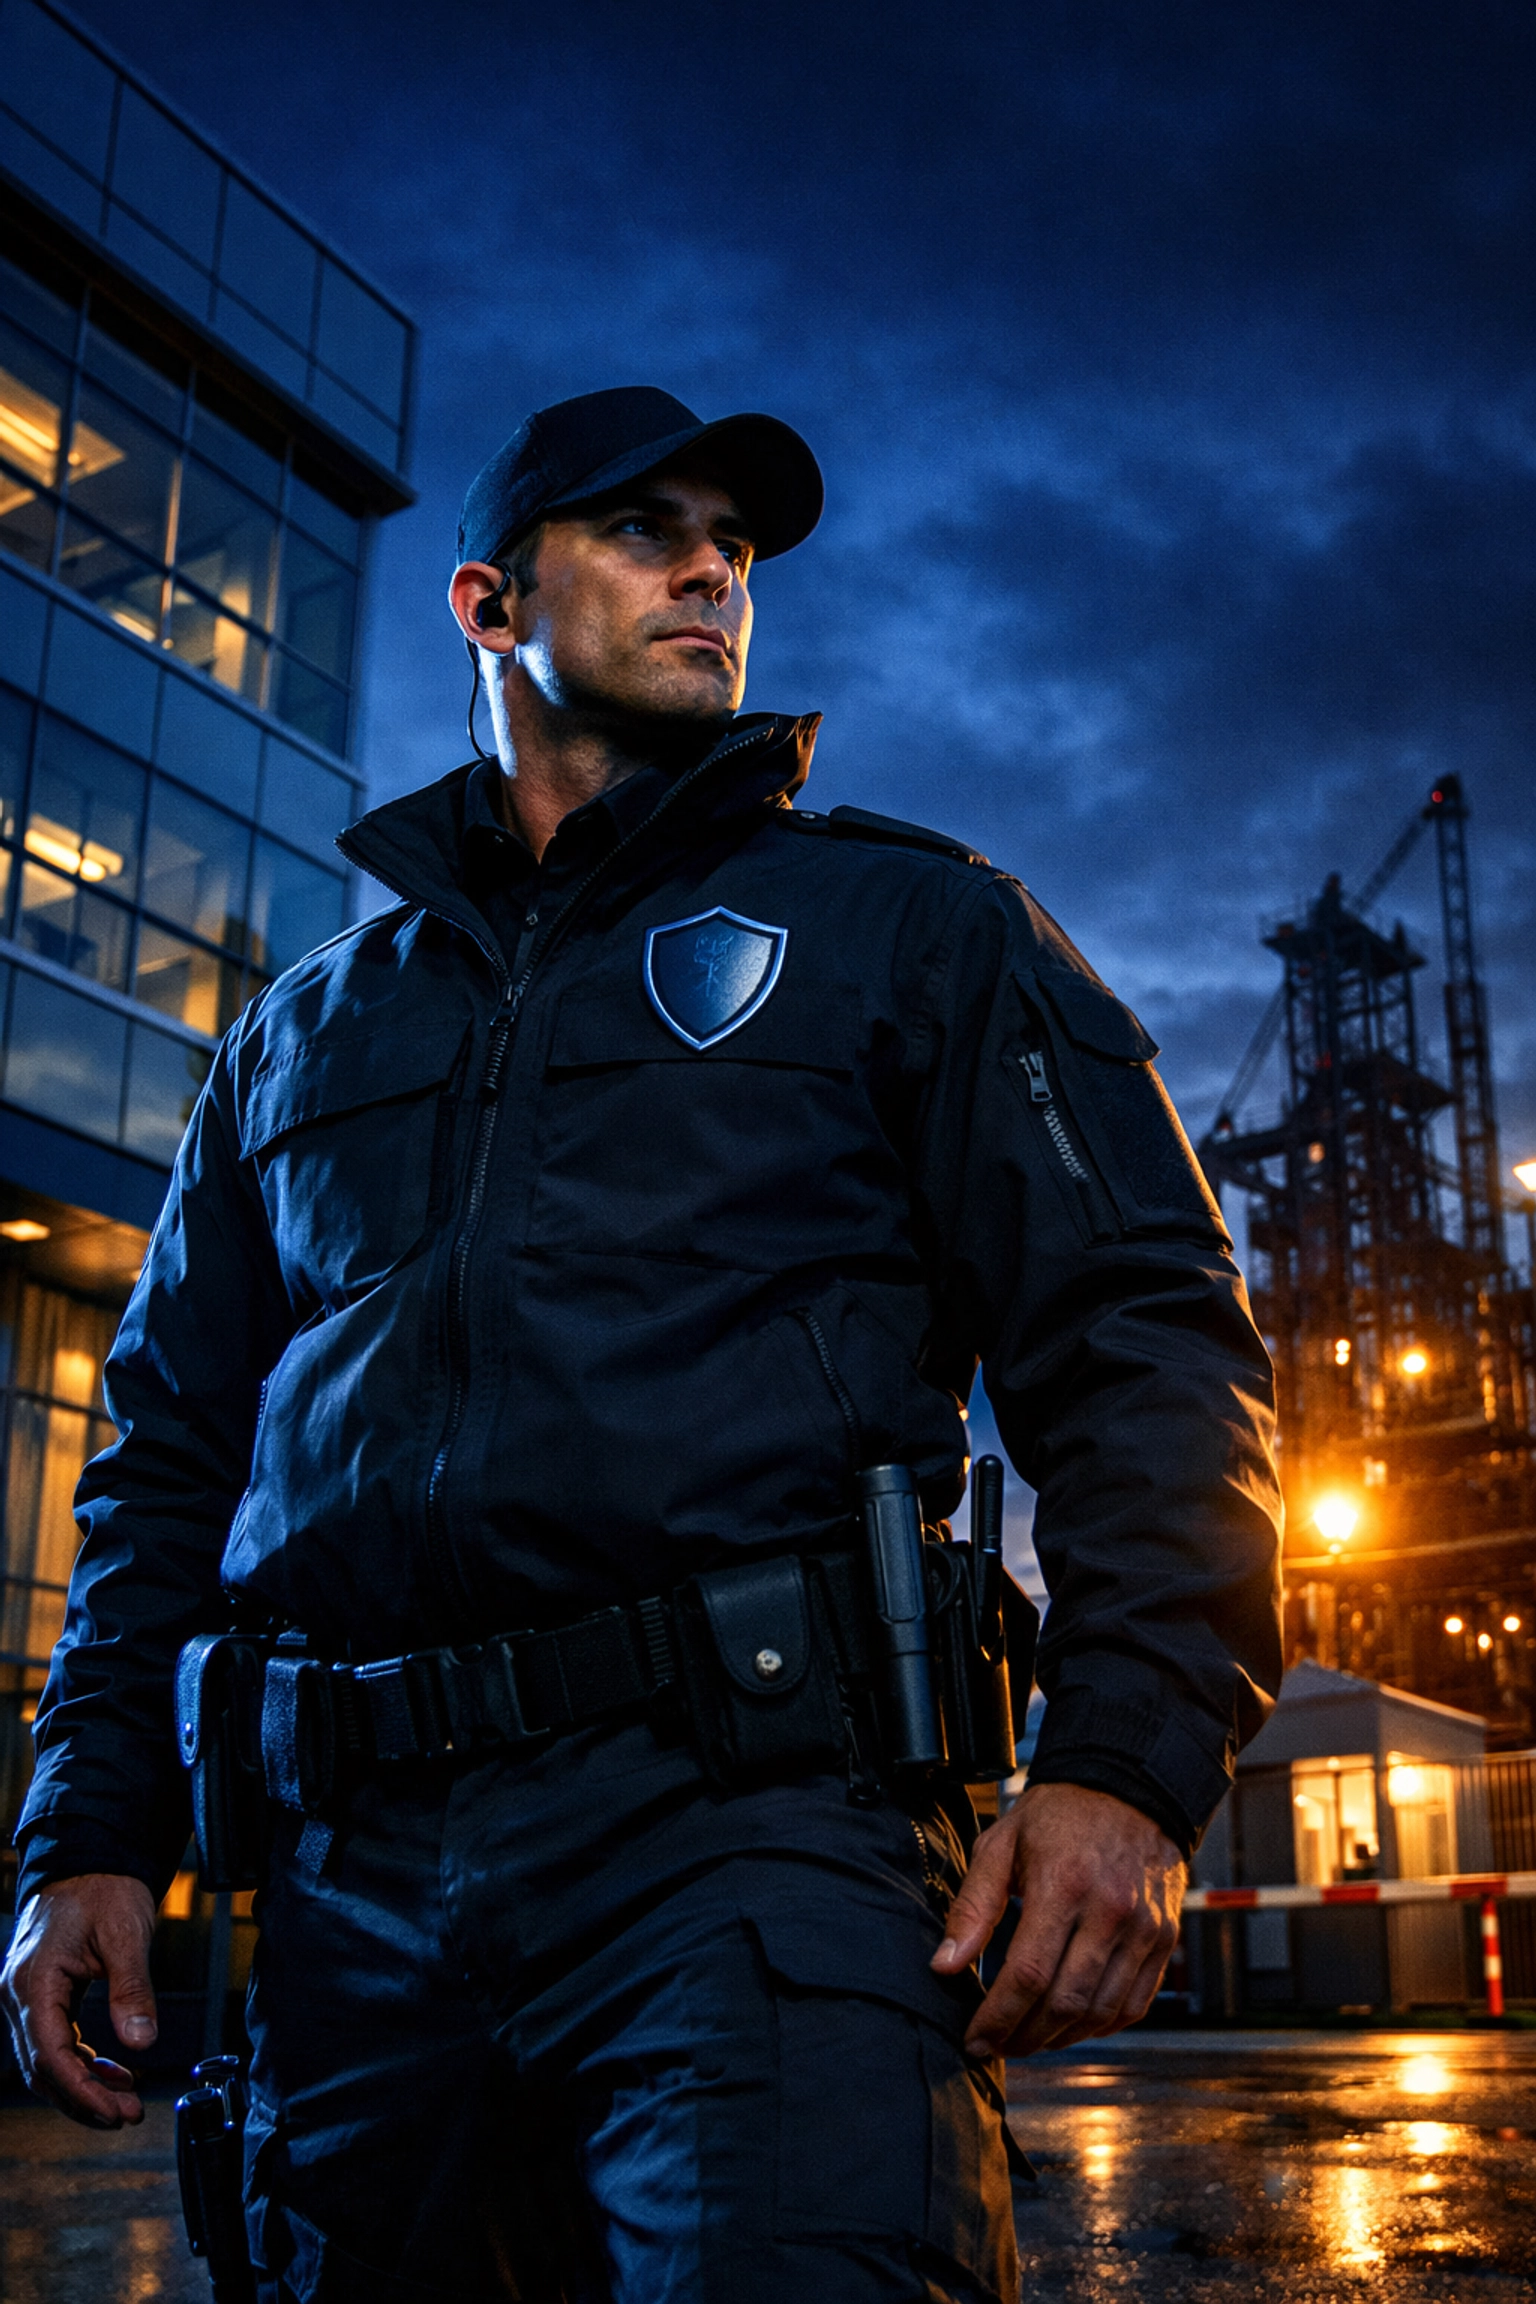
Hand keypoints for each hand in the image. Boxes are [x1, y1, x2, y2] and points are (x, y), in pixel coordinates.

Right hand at [1, 1874, 158, 2125]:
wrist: (89, 1856)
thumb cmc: (104, 1887)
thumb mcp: (126, 1935)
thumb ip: (132, 1990)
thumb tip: (142, 2041)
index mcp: (33, 1981)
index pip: (50, 2055)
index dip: (82, 2091)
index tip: (116, 2111)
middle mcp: (18, 1993)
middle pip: (42, 2069)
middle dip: (83, 2100)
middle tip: (126, 2116)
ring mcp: (24, 1995)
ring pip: (44, 2061)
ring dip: (81, 2087)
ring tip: (123, 2102)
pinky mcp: (38, 1994)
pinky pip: (51, 2042)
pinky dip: (79, 2063)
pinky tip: (110, 2073)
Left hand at [931, 1781, 1184, 2058]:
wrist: (1129, 1788)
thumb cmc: (1059, 1815)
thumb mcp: (1002, 1844)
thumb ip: (973, 1906)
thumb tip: (945, 1965)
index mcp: (1063, 1884)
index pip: (1028, 1973)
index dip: (997, 2017)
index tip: (974, 2037)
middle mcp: (1109, 1911)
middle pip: (1065, 2002)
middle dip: (1024, 2036)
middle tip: (997, 2045)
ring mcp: (1142, 1929)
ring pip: (1100, 2011)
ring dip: (1060, 2038)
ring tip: (1028, 2038)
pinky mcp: (1163, 1940)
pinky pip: (1133, 2004)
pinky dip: (1100, 2026)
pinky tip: (1071, 2025)